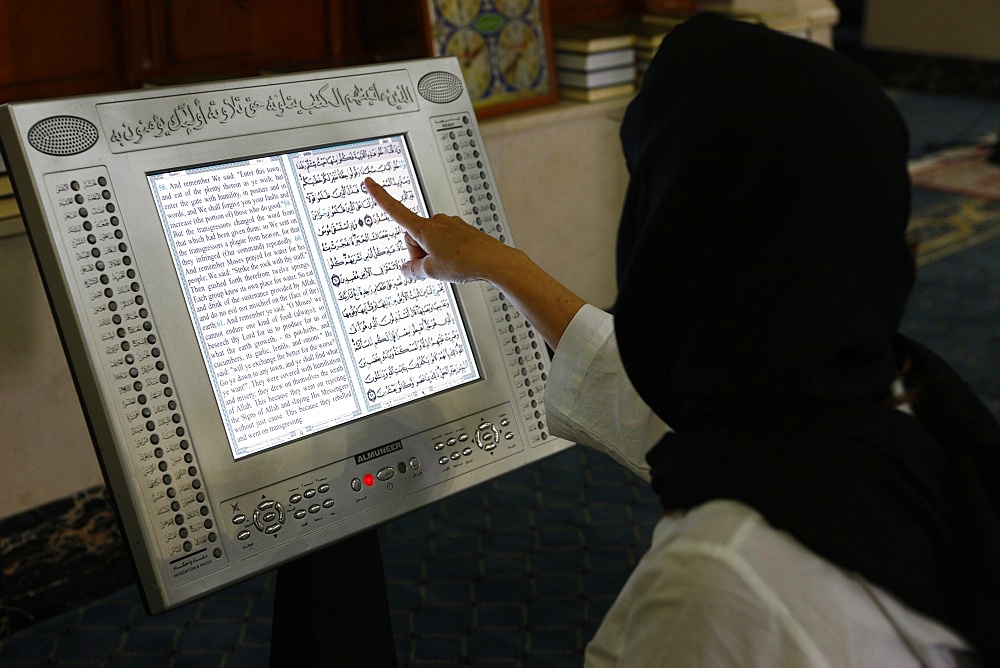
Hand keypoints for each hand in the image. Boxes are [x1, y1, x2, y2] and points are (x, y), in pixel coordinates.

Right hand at [364, 177, 518, 283]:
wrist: (494, 261)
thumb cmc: (465, 262)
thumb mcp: (432, 272)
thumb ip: (413, 270)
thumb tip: (406, 270)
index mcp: (424, 229)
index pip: (396, 211)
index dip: (380, 196)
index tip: (369, 182)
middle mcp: (437, 222)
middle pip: (414, 236)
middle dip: (418, 252)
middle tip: (432, 267)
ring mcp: (451, 225)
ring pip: (431, 240)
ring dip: (434, 254)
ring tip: (450, 266)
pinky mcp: (463, 231)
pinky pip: (446, 241)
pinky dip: (447, 252)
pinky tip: (460, 262)